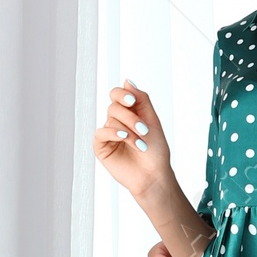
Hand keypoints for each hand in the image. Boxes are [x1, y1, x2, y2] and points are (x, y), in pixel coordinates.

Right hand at [93, 80, 170, 197]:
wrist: (154, 175)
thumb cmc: (155, 151)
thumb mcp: (152, 120)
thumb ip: (141, 99)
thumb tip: (127, 81)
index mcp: (129, 113)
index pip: (118, 94)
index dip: (122, 94)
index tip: (132, 101)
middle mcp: (117, 121)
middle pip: (114, 106)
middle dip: (130, 117)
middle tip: (144, 129)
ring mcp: (108, 134)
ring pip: (111, 119)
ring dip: (129, 130)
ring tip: (141, 144)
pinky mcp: (101, 146)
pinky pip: (101, 132)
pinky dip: (114, 133)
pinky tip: (124, 138)